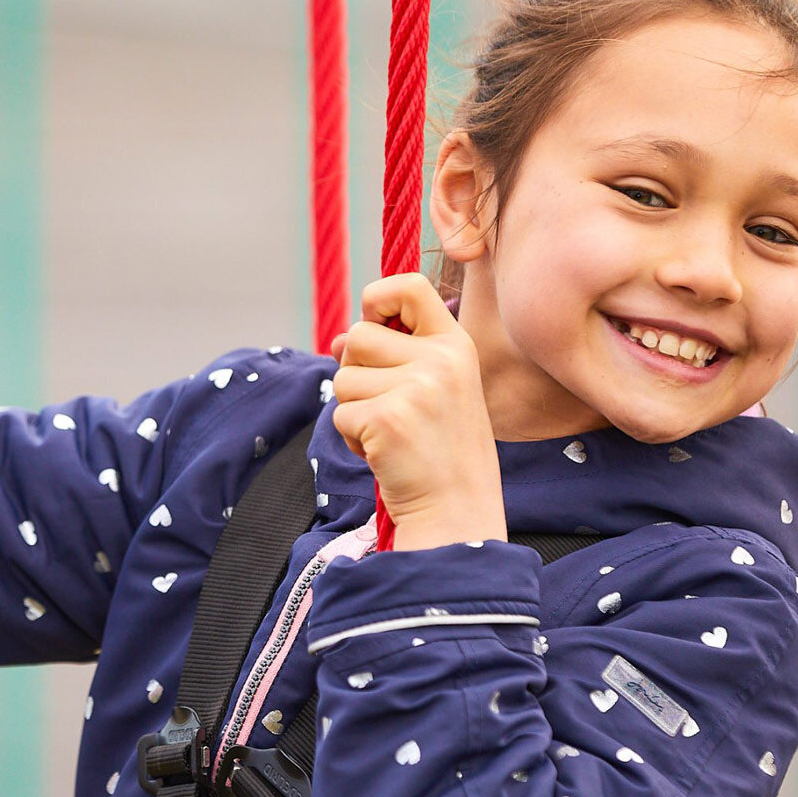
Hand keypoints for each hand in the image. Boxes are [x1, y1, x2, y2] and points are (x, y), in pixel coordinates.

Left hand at [330, 274, 506, 550]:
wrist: (458, 510)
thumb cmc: (441, 449)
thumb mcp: (432, 389)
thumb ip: (392, 356)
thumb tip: (339, 341)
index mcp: (456, 344)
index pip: (409, 286)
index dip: (379, 298)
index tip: (377, 323)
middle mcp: (441, 359)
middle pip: (359, 336)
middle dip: (358, 372)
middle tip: (390, 408)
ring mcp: (416, 388)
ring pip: (344, 377)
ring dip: (354, 408)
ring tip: (390, 433)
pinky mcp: (387, 418)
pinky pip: (340, 413)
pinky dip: (350, 437)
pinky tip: (383, 452)